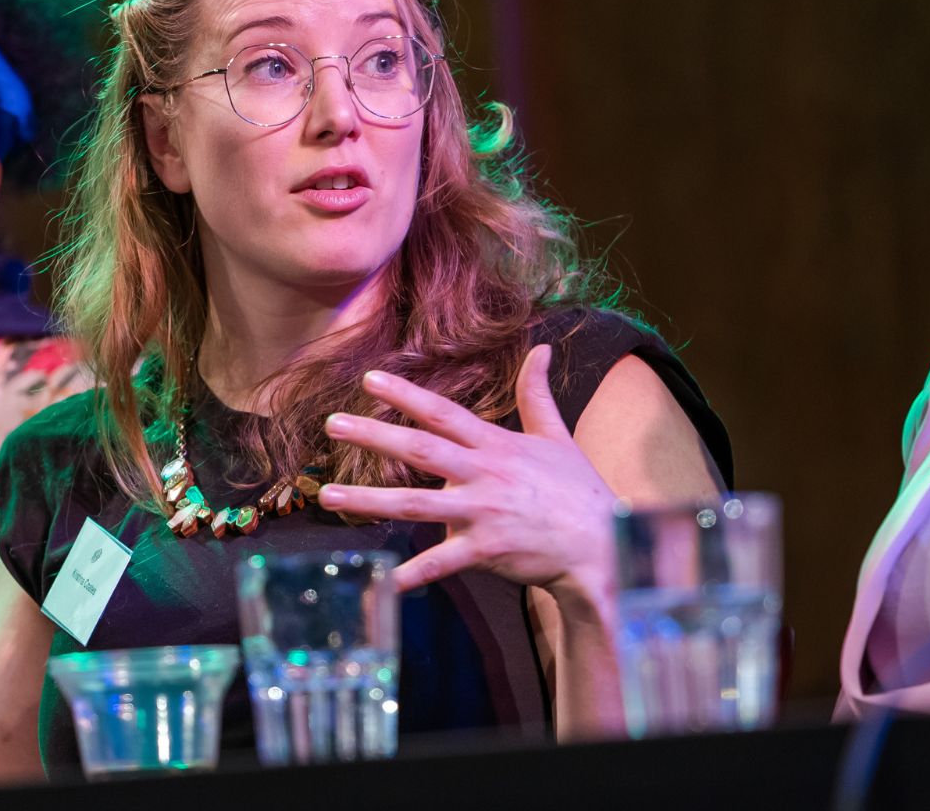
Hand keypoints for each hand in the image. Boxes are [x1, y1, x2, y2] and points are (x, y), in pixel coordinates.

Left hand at [317, 345, 617, 606]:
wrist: (601, 544)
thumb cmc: (576, 490)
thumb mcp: (557, 436)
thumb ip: (537, 394)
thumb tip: (542, 349)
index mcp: (496, 445)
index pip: (443, 413)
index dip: (406, 395)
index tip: (369, 379)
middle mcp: (484, 474)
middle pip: (420, 450)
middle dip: (373, 435)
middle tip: (331, 423)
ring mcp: (483, 512)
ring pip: (415, 506)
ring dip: (368, 501)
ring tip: (328, 495)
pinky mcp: (487, 550)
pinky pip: (441, 563)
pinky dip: (411, 575)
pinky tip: (381, 581)